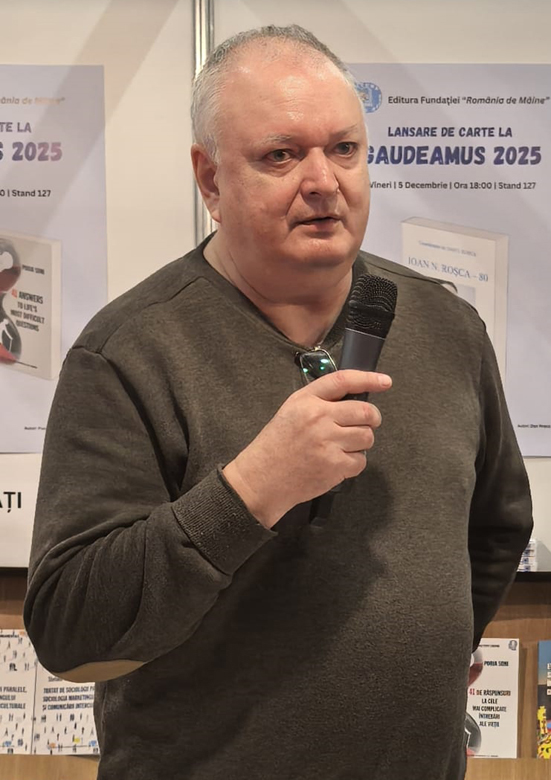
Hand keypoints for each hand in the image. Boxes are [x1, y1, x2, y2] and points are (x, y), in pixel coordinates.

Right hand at [223, 369, 391, 528]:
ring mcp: (327, 442)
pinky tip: (337, 462)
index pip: (343, 381)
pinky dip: (354, 463)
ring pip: (367, 436)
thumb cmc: (277, 445)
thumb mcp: (291, 411)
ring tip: (343, 446)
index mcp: (306, 400)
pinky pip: (361, 460)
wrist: (262, 478)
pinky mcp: (334, 464)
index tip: (384, 381)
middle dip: (371, 419)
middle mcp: (318, 417)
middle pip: (365, 412)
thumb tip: (354, 399)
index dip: (368, 379)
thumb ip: (320, 401)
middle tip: (365, 424)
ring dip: (361, 442)